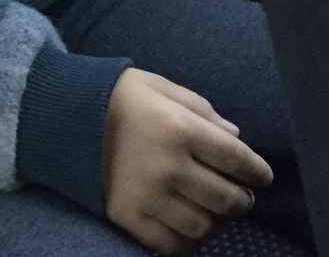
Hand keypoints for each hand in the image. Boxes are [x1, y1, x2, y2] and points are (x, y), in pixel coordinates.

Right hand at [103, 68, 272, 254]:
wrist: (66, 115)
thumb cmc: (121, 96)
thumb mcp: (162, 87)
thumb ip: (201, 108)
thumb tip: (236, 135)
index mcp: (178, 127)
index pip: (235, 158)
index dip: (256, 170)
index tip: (262, 175)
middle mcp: (167, 166)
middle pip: (225, 197)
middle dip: (241, 198)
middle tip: (241, 195)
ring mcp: (148, 196)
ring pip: (202, 225)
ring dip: (217, 222)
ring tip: (216, 212)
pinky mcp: (128, 217)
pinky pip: (171, 244)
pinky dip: (188, 241)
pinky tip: (190, 227)